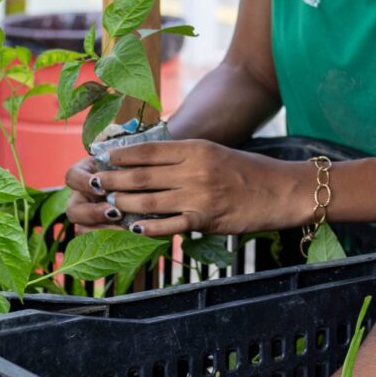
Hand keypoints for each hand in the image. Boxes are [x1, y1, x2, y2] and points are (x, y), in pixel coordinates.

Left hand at [64, 140, 314, 237]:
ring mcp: (199, 195)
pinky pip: (169, 224)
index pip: (149, 150)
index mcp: (196, 149)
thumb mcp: (216, 153)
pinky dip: (149, 227)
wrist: (283, 190)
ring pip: (148, 200)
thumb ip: (187, 157)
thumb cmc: (250, 171)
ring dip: (122, 203)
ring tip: (105, 204)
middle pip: (141, 175)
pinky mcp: (206, 218)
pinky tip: (134, 227)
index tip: (103, 157)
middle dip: (111, 179)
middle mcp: (194, 169)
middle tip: (92, 182)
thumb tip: (154, 163)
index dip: (121, 155)